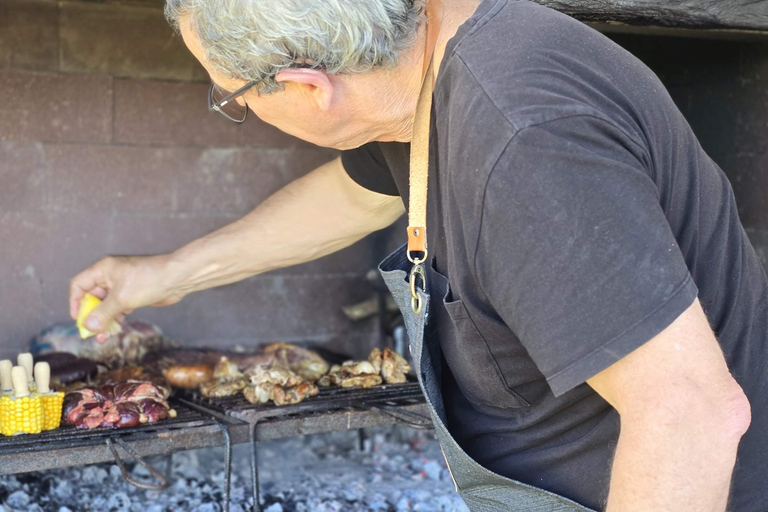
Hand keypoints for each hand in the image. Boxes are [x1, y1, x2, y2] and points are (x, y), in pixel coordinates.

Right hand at [69, 254, 183, 342]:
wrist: (177, 278)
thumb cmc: (149, 280)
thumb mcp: (122, 298)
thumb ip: (103, 313)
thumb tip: (88, 326)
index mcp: (103, 270)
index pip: (79, 285)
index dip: (75, 302)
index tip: (78, 319)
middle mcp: (110, 276)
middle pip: (92, 297)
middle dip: (91, 316)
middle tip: (91, 333)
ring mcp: (122, 286)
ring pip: (106, 305)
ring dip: (103, 321)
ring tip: (102, 337)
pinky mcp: (133, 295)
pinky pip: (118, 308)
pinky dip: (115, 319)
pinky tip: (114, 330)